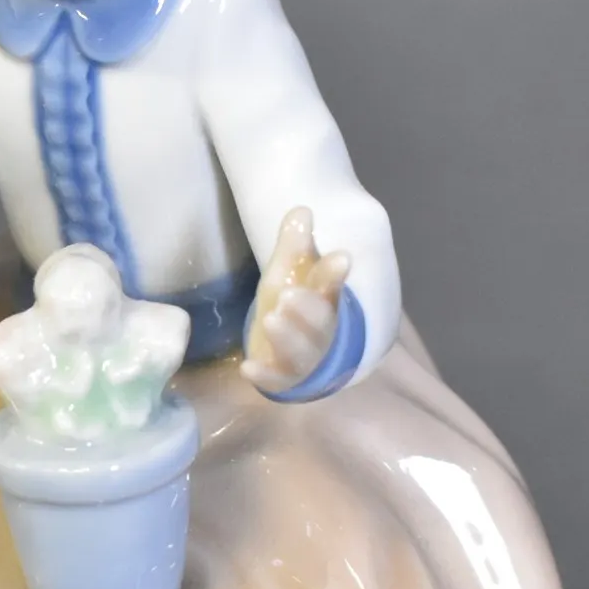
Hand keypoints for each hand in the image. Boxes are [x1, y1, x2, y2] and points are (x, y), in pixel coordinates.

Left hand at [241, 206, 351, 394]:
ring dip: (288, 337)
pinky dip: (264, 375)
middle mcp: (320, 330)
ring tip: (271, 319)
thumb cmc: (297, 304)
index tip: (341, 257)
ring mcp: (304, 356)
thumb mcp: (290, 269)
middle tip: (288, 296)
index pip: (333, 284)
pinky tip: (247, 367)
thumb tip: (301, 209)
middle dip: (307, 309)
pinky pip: (277, 380)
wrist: (300, 353)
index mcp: (325, 299)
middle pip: (321, 322)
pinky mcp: (283, 377)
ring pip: (302, 352)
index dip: (335, 273)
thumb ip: (294, 243)